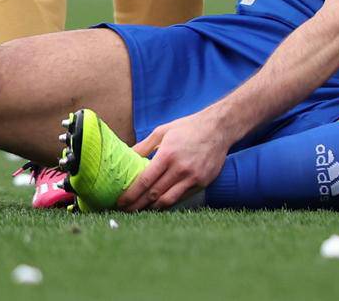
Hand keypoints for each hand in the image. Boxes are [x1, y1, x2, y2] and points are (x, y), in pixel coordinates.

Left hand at [119, 109, 233, 211]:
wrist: (218, 128)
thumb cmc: (188, 128)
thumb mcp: (163, 131)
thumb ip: (144, 146)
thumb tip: (126, 155)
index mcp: (167, 154)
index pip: (145, 180)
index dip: (131, 194)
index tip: (120, 201)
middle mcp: (180, 168)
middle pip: (154, 194)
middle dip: (137, 204)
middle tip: (125, 210)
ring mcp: (192, 177)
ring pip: (167, 200)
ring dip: (151, 208)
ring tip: (139, 210)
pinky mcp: (202, 183)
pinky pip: (181, 198)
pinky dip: (168, 203)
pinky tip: (158, 205)